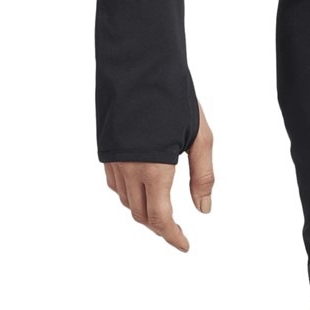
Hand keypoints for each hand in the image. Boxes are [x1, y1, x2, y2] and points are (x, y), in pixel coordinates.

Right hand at [103, 103, 214, 250]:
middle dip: (160, 228)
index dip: (172, 237)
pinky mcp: (106, 149)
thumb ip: (202, 177)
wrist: (137, 63)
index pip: (160, 218)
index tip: (184, 246)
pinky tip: (144, 190)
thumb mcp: (200, 138)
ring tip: (164, 213)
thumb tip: (203, 209)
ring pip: (126, 202)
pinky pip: (115, 185)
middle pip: (141, 215)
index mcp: (154, 169)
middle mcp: (129, 169)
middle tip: (178, 232)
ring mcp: (114, 160)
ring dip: (144, 213)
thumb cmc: (173, 97)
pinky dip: (130, 196)